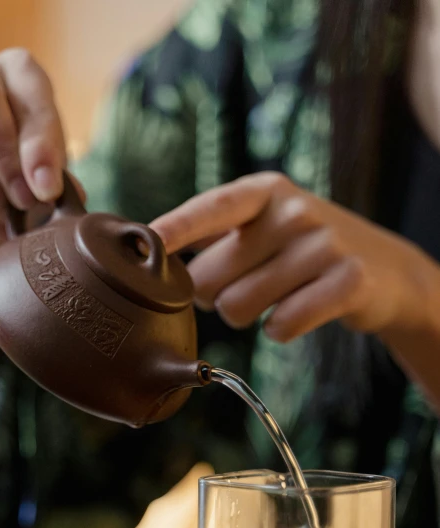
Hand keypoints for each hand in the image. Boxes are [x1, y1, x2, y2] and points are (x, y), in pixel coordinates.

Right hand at [0, 48, 66, 239]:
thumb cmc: (31, 155)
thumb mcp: (53, 157)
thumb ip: (55, 170)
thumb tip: (49, 189)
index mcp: (20, 69)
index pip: (29, 96)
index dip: (39, 146)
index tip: (49, 189)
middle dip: (6, 159)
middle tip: (27, 201)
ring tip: (11, 215)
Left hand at [151, 173, 439, 342]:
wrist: (386, 271)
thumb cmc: (304, 251)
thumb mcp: (266, 226)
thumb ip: (215, 235)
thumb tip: (153, 254)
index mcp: (264, 192)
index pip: (209, 209)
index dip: (174, 229)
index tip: (145, 243)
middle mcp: (292, 211)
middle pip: (208, 278)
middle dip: (211, 296)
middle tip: (242, 287)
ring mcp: (323, 245)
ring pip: (238, 307)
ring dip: (246, 316)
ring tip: (274, 299)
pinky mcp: (348, 281)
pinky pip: (281, 326)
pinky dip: (280, 330)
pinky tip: (297, 313)